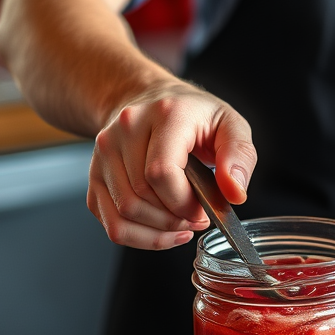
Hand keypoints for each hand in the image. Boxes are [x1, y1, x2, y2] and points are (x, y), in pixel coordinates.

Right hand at [87, 79, 257, 249]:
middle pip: (140, 197)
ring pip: (122, 213)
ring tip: (181, 223)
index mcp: (164, 114)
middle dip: (174, 220)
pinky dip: (139, 236)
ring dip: (157, 231)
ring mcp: (104, 151)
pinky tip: (161, 229)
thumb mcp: (230, 125)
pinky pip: (110, 221)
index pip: (160, 173)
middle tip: (197, 218)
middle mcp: (126, 129)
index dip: (184, 203)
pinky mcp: (95, 174)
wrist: (152, 98)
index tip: (204, 210)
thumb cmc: (194, 115)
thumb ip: (239, 156)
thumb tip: (235, 192)